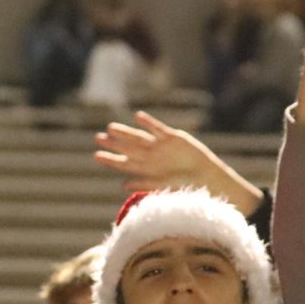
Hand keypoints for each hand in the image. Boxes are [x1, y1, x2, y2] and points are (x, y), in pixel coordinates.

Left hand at [94, 111, 261, 214]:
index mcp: (145, 170)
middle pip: (128, 149)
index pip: (124, 164)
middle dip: (113, 144)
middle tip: (97, 138)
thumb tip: (123, 185)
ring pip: (139, 137)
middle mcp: (150, 157)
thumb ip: (144, 184)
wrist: (208, 179)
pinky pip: (158, 128)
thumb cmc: (186, 187)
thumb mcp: (163, 186)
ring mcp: (160, 147)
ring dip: (126, 132)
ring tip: (111, 128)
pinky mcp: (173, 138)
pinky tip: (138, 116)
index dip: (110, 160)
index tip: (96, 156)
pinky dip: (149, 122)